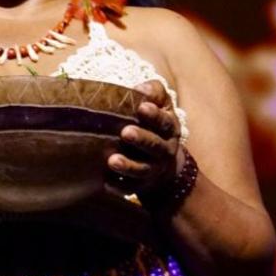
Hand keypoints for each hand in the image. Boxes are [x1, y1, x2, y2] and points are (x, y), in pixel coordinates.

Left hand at [108, 79, 181, 194]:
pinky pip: (129, 188)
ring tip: (112, 161)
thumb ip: (154, 92)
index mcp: (169, 128)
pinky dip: (119, 186)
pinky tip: (106, 182)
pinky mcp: (140, 185)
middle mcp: (164, 150)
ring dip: (128, 166)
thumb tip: (140, 88)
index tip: (142, 107)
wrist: (166, 166)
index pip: (164, 121)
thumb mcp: (161, 105)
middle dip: (141, 139)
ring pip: (142, 169)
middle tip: (125, 132)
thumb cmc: (155, 126)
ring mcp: (152, 169)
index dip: (155, 115)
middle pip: (155, 146)